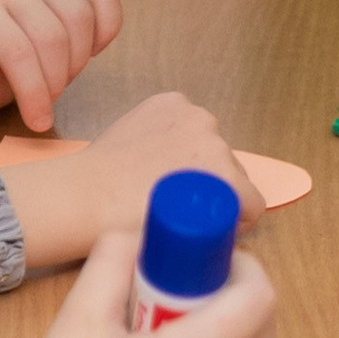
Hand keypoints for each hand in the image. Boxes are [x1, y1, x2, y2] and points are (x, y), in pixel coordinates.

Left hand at [0, 0, 121, 131]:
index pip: (16, 50)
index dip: (33, 91)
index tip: (39, 122)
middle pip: (52, 36)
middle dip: (56, 80)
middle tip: (49, 99)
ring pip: (80, 17)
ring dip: (79, 59)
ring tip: (63, 76)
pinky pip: (104, 0)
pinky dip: (106, 31)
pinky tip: (90, 51)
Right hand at [0, 88, 262, 273]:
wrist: (86, 198)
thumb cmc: (95, 181)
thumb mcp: (127, 143)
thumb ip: (154, 147)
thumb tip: (165, 175)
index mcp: (175, 105)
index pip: (203, 144)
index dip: (195, 177)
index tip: (178, 199)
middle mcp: (201, 118)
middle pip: (224, 163)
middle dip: (208, 189)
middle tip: (177, 216)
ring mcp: (217, 147)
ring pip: (238, 185)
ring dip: (220, 205)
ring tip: (188, 227)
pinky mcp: (230, 181)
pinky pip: (252, 205)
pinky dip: (240, 221)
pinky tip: (209, 231)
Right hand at [3, 228, 277, 337]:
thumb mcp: (79, 319)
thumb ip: (114, 259)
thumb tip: (141, 229)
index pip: (258, 297)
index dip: (244, 268)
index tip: (211, 261)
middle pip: (266, 329)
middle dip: (241, 298)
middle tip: (196, 291)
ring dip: (242, 337)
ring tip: (190, 332)